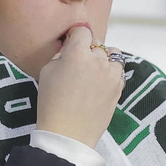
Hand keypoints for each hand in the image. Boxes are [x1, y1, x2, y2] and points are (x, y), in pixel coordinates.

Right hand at [36, 24, 124, 147]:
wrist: (67, 134)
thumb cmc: (51, 103)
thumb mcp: (46, 72)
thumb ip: (60, 56)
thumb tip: (69, 49)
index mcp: (77, 53)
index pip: (82, 31)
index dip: (76, 36)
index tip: (71, 44)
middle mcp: (98, 60)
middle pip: (97, 44)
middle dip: (88, 50)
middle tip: (78, 65)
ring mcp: (111, 74)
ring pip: (113, 55)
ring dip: (104, 59)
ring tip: (94, 72)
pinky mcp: (118, 88)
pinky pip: (118, 71)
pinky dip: (111, 73)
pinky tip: (101, 83)